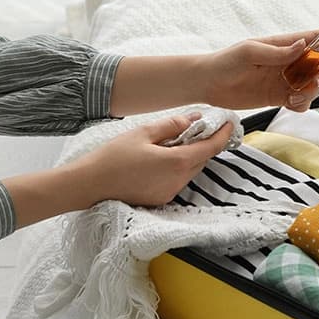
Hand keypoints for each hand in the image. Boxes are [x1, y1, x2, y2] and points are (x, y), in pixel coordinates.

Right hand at [76, 113, 232, 206]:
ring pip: (191, 170)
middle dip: (205, 144)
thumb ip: (172, 126)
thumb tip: (194, 119)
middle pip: (202, 159)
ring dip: (190, 156)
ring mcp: (170, 192)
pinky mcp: (161, 199)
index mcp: (177, 162)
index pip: (211, 147)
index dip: (223, 134)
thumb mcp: (143, 133)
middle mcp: (178, 180)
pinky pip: (178, 180)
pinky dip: (178, 167)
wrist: (89, 185)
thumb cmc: (112, 157)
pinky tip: (163, 158)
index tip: (229, 123)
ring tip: (176, 141)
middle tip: (200, 127)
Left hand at [202, 30, 318, 111]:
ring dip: (311, 92)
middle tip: (313, 81)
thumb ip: (276, 51)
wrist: (208, 84)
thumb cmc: (226, 61)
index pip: (316, 39)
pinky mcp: (280, 96)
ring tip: (293, 97)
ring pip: (314, 86)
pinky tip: (289, 104)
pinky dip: (301, 104)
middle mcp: (289, 61)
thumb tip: (301, 46)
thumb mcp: (249, 51)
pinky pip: (302, 101)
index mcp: (284, 44)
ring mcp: (286, 79)